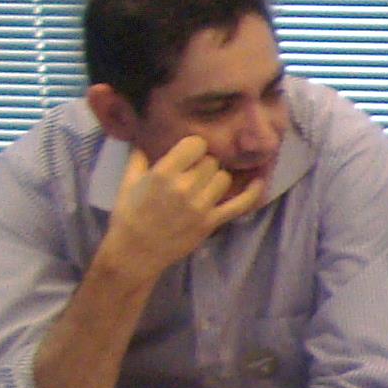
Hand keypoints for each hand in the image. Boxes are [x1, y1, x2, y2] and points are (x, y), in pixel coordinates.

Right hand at [96, 137, 266, 282]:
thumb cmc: (129, 215)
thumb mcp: (128, 182)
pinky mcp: (211, 222)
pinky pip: (240, 204)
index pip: (196, 144)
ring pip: (224, 178)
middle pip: (211, 161)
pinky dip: (253, 192)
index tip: (189, 152)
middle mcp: (185, 187)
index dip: (194, 146)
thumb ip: (139, 157)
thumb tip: (146, 136)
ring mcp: (201, 206)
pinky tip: (259, 180)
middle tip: (194, 171)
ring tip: (205, 183)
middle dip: (203, 163)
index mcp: (163, 173)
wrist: (135, 252)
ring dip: (216, 178)